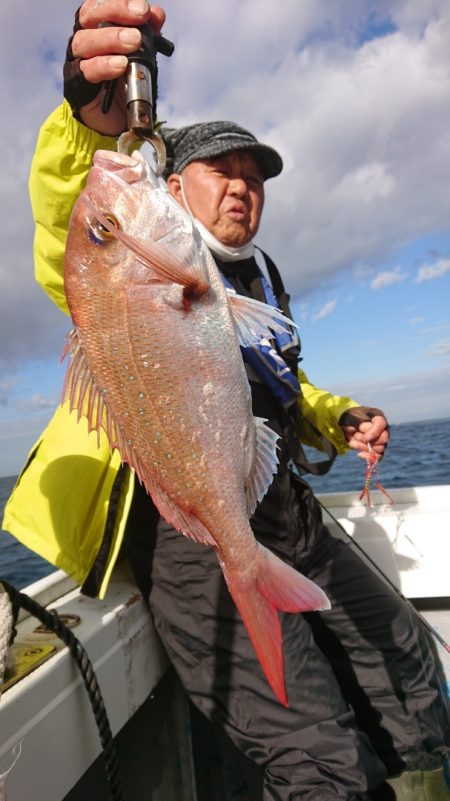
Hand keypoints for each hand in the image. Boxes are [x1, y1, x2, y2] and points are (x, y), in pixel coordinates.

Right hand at [64, 0, 164, 135]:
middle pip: (89, 16)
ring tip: (133, 42)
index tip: (143, 9)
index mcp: (96, 27)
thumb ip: (148, 35)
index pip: (101, 5)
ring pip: (85, 41)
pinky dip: (103, 65)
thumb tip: (157, 14)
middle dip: (115, 12)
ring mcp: (77, 61)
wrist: (114, 120)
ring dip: (110, 39)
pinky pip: (86, 70)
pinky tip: (120, 65)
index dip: (119, 3)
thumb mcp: (142, 57)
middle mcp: (83, 39)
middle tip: (140, 18)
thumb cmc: (124, 82)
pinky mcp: (76, 85)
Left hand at [339, 406, 389, 458]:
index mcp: (377, 416)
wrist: (346, 426)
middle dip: (368, 441)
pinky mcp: (377, 449)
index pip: (381, 424)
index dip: (374, 432)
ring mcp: (381, 439)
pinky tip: (359, 454)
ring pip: (380, 449)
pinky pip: (378, 456)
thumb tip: (367, 428)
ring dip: (364, 448)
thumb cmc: (350, 418)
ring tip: (352, 442)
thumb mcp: (351, 416)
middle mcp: (382, 428)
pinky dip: (368, 456)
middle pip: (383, 439)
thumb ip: (359, 421)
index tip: (365, 438)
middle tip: (355, 437)